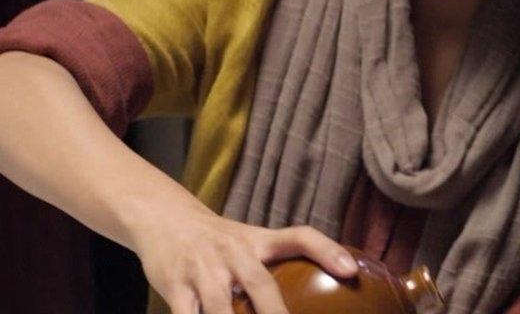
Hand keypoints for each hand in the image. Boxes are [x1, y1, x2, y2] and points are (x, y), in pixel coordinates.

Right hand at [127, 201, 357, 313]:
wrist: (163, 218)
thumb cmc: (218, 240)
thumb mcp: (250, 242)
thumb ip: (276, 263)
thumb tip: (328, 281)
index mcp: (259, 240)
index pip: (301, 237)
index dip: (327, 251)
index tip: (351, 271)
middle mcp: (235, 252)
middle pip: (261, 285)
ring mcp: (203, 270)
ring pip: (222, 308)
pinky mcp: (174, 285)